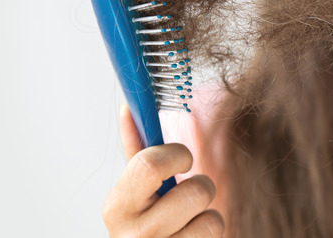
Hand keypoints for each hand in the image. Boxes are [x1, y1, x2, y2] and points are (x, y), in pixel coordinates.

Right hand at [102, 104, 224, 236]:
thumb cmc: (144, 220)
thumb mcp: (135, 189)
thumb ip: (136, 149)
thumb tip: (129, 108)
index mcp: (117, 207)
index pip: (149, 164)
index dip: (176, 154)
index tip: (181, 159)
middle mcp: (133, 235)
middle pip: (194, 191)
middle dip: (201, 184)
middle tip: (188, 193)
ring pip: (212, 217)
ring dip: (207, 212)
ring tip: (190, 217)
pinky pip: (215, 233)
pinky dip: (211, 230)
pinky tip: (193, 234)